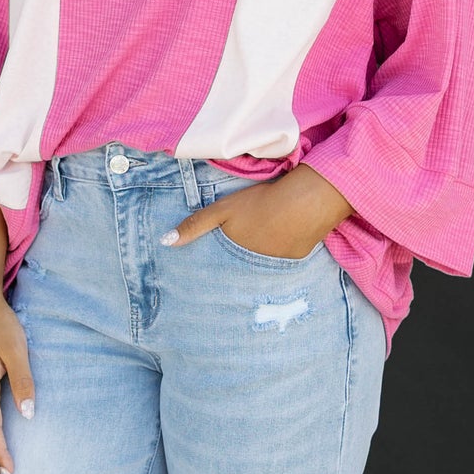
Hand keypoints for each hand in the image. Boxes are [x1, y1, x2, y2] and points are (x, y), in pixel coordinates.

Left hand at [161, 164, 352, 259]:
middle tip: (235, 257)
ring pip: (262, 265)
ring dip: (259, 259)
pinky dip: (279, 251)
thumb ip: (196, 225)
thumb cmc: (261, 203)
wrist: (308, 201)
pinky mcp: (298, 258)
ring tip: (258, 244)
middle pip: (242, 269)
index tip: (210, 273)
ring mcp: (279, 266)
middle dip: (236, 267)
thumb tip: (165, 242)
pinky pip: (282, 259)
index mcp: (237, 259)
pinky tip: (280, 238)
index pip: (222, 271)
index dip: (217, 269)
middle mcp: (257, 269)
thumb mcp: (223, 210)